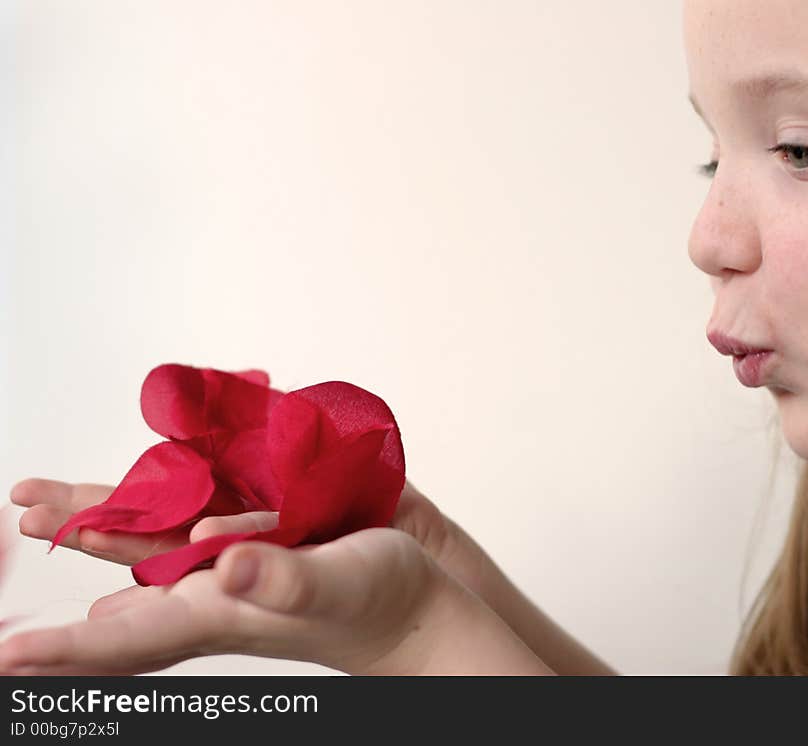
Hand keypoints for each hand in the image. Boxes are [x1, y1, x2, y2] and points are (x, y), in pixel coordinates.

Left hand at [0, 522, 466, 674]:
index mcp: (226, 607)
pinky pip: (210, 503)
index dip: (68, 650)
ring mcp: (245, 549)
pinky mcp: (273, 519)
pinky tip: (150, 500)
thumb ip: (283, 582)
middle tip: (25, 510)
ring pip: (162, 530)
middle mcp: (223, 578)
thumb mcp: (337, 587)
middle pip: (132, 562)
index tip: (7, 657)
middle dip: (78, 535)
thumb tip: (220, 565)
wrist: (420, 595)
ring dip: (107, 513)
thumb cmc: (385, 601)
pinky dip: (173, 494)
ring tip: (55, 503)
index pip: (132, 634)